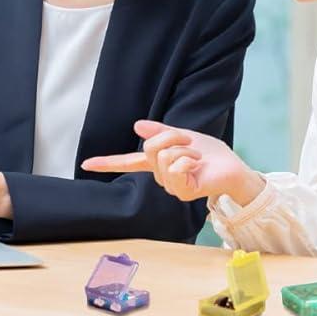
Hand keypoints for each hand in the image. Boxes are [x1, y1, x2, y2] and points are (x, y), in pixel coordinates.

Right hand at [82, 119, 263, 205]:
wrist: (231, 166)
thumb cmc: (209, 154)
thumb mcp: (183, 136)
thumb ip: (160, 132)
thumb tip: (136, 124)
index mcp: (158, 163)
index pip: (128, 162)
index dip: (107, 162)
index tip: (86, 163)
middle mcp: (160, 176)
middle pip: (151, 147)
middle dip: (173, 137)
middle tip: (190, 143)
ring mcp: (169, 185)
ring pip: (164, 156)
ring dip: (184, 149)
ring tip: (196, 157)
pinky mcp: (181, 191)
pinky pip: (176, 166)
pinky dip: (189, 159)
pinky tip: (197, 165)